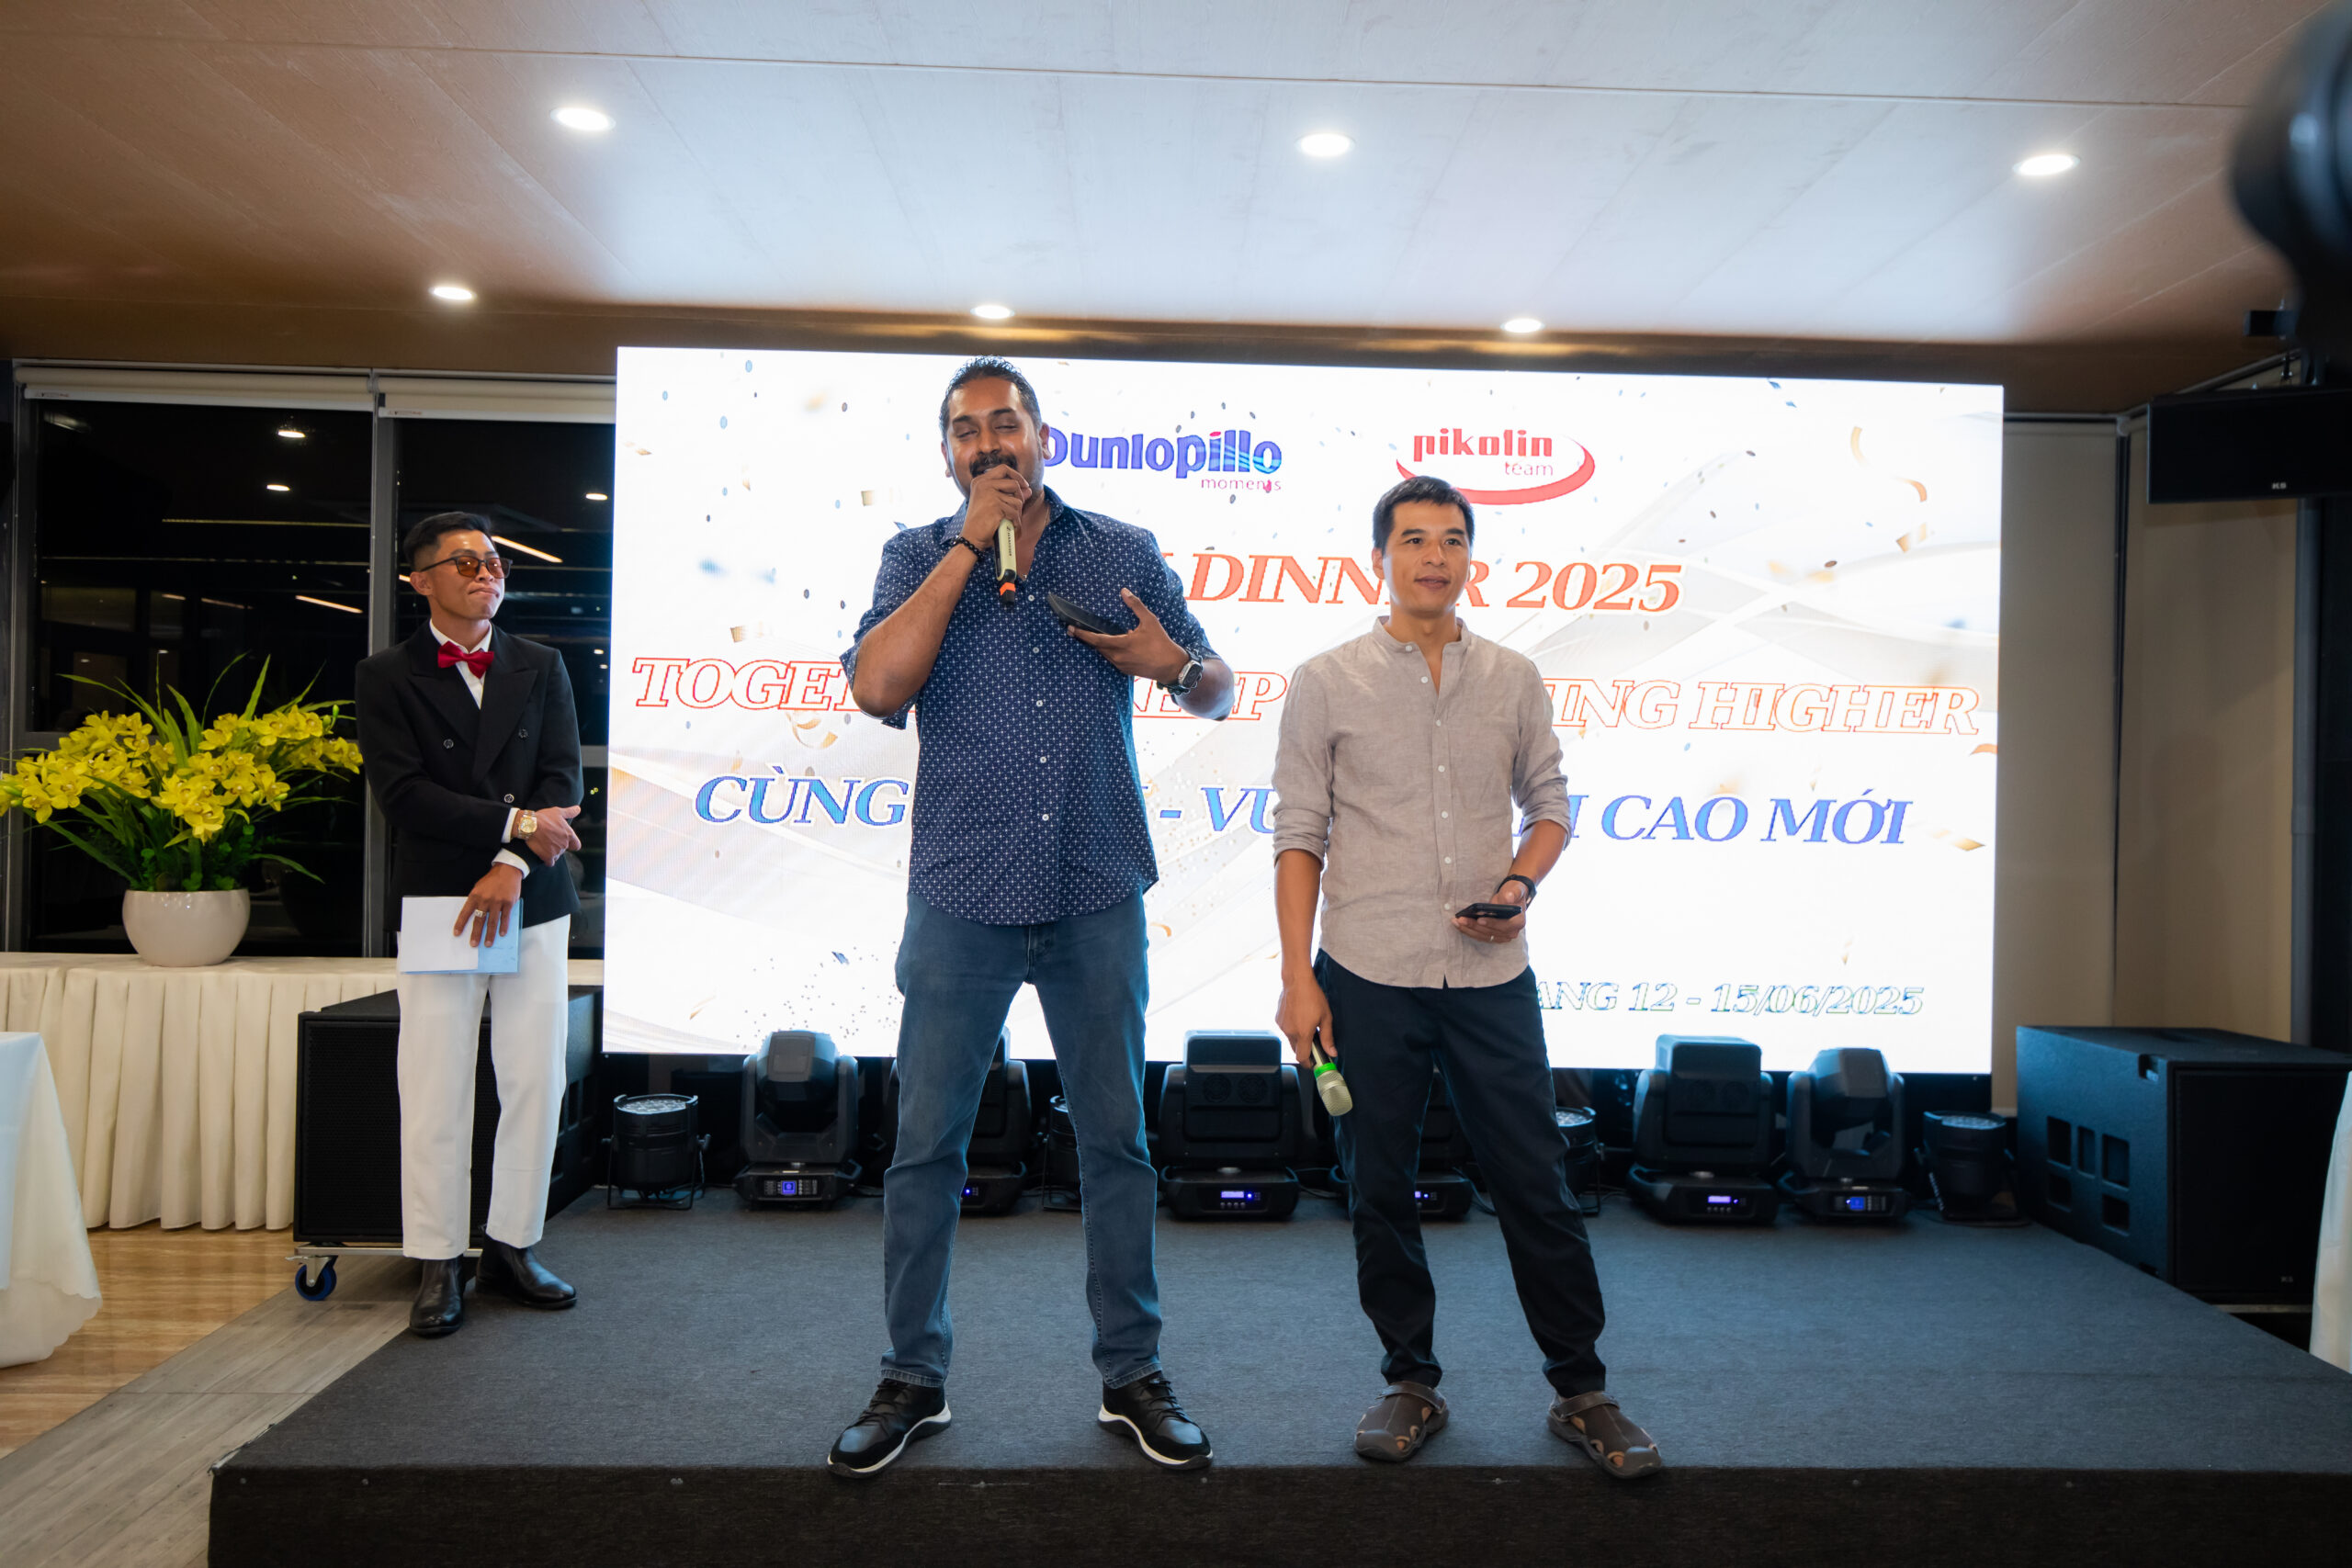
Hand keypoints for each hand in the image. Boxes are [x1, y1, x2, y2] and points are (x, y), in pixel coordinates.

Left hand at [454, 863, 523, 947]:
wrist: (507, 870)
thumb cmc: (492, 880)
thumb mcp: (479, 888)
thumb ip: (476, 901)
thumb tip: (475, 916)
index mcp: (475, 896)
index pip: (466, 913)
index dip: (460, 924)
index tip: (456, 933)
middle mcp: (485, 900)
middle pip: (479, 920)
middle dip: (476, 934)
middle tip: (473, 944)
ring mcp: (497, 902)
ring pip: (492, 921)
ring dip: (490, 934)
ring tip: (488, 944)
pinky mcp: (508, 903)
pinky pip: (505, 917)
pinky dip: (503, 926)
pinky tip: (501, 934)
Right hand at [524, 804, 582, 865]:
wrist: (529, 825)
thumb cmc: (544, 817)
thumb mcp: (558, 812)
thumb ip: (570, 812)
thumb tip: (578, 808)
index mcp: (569, 835)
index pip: (576, 845)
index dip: (571, 844)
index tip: (565, 841)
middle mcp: (564, 844)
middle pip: (564, 849)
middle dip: (558, 846)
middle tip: (550, 839)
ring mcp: (556, 851)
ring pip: (557, 856)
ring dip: (552, 852)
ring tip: (545, 845)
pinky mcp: (547, 857)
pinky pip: (550, 863)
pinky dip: (547, 860)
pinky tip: (543, 855)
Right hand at [959, 463, 1031, 550]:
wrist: (971, 537)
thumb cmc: (981, 521)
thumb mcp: (995, 504)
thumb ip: (1010, 495)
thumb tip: (1028, 490)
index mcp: (980, 481)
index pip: (1003, 469)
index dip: (1017, 475)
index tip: (1024, 485)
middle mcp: (983, 484)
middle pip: (1014, 483)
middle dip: (1020, 496)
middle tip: (1018, 507)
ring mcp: (989, 493)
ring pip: (1017, 500)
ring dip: (1017, 512)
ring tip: (1010, 520)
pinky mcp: (996, 505)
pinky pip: (1015, 512)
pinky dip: (1016, 521)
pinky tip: (1011, 526)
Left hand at [1069, 588, 1186, 681]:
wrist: (1172, 666)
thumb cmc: (1161, 643)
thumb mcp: (1150, 621)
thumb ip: (1135, 606)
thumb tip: (1124, 591)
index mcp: (1121, 645)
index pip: (1095, 639)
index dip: (1081, 634)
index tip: (1070, 628)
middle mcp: (1117, 657)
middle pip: (1096, 647)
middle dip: (1085, 638)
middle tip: (1074, 630)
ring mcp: (1120, 665)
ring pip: (1103, 654)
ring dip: (1097, 645)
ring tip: (1090, 635)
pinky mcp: (1125, 670)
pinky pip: (1111, 659)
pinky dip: (1108, 651)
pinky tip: (1110, 645)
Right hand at [1274, 969, 1334, 1069]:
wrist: (1297, 980)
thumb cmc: (1312, 996)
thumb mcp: (1326, 1017)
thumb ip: (1328, 1037)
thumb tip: (1332, 1052)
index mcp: (1302, 1033)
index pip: (1302, 1058)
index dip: (1308, 1063)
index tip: (1314, 1063)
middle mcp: (1290, 1032)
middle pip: (1296, 1050)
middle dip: (1305, 1050)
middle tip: (1315, 1044)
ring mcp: (1282, 1025)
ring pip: (1291, 1040)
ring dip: (1299, 1038)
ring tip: (1307, 1025)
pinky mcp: (1278, 1019)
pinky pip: (1286, 1030)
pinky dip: (1293, 1029)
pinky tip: (1299, 1017)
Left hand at [1453, 877, 1530, 944]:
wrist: (1511, 896)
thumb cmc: (1513, 893)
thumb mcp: (1515, 889)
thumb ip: (1513, 892)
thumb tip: (1509, 897)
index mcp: (1518, 922)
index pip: (1504, 926)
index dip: (1492, 923)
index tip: (1480, 919)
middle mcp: (1511, 932)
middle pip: (1491, 933)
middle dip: (1475, 926)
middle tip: (1461, 919)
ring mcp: (1502, 936)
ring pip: (1483, 936)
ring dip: (1469, 930)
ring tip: (1457, 922)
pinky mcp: (1493, 936)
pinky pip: (1480, 936)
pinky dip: (1469, 931)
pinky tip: (1459, 925)